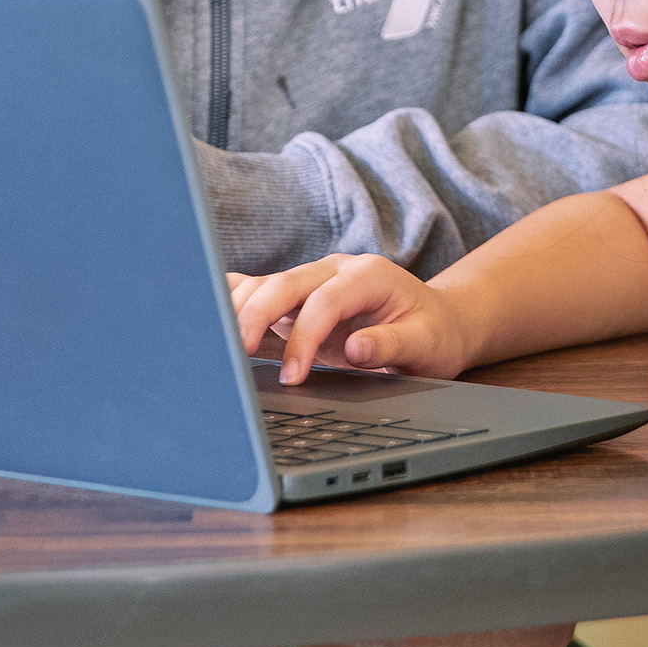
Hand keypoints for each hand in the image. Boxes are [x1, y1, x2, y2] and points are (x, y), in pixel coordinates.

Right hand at [229, 255, 476, 384]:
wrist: (438, 320)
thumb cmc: (433, 333)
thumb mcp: (426, 344)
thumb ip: (391, 345)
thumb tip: (358, 350)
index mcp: (369, 275)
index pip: (324, 301)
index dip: (304, 338)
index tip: (293, 377)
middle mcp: (336, 269)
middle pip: (283, 284)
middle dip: (254, 318)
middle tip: (234, 358)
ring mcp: (314, 278)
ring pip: (265, 285)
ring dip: (238, 311)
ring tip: (217, 344)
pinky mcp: (299, 295)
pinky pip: (260, 290)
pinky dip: (235, 301)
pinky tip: (209, 314)